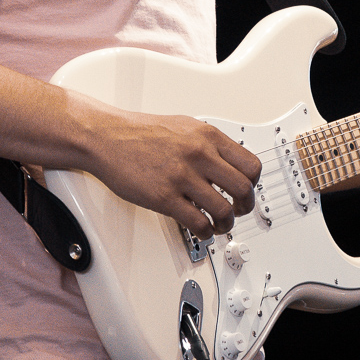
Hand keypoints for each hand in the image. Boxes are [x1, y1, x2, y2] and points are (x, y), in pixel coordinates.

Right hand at [86, 112, 263, 239]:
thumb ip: (208, 143)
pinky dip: (204, 232)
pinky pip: (197, 223)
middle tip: (238, 211)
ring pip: (224, 210)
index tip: (247, 191)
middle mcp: (198, 154)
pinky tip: (200, 229)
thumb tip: (228, 162)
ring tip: (219, 225)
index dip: (253, 184)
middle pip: (244, 189)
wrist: (106, 137)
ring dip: (226, 224)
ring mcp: (182, 176)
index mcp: (207, 136)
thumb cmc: (139, 132)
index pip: (250, 164)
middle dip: (245, 206)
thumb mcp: (184, 126)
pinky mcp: (164, 197)